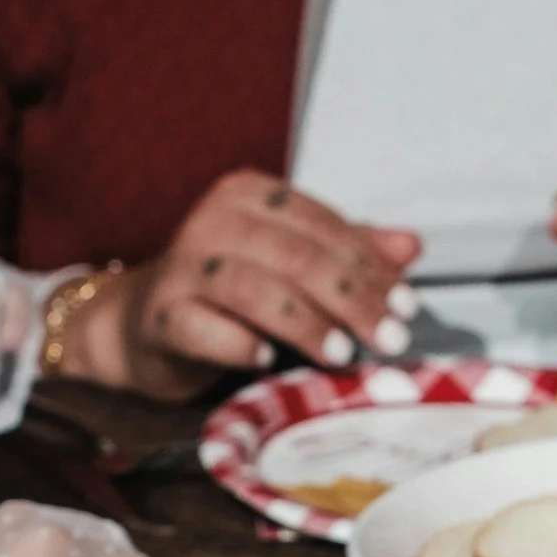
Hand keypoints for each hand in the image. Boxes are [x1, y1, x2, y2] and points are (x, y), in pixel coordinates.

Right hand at [52, 174, 421, 398]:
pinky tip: (268, 360)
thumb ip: (347, 255)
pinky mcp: (161, 315)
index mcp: (251, 195)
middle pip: (296, 256)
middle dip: (349, 300)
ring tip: (341, 354)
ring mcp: (183, 266)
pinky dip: (239, 344)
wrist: (145, 327)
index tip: (406, 308)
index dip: (369, 267)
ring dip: (304, 323)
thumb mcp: (291, 267)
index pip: (323, 226)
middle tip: (388, 338)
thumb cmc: (226, 296)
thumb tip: (411, 246)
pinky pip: (203, 329)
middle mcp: (214, 220)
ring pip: (254, 288)